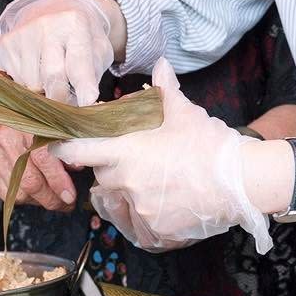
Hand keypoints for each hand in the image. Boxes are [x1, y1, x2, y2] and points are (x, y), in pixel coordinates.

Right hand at [0, 0, 113, 104]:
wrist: (57, 8)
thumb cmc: (82, 34)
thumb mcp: (99, 47)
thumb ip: (94, 73)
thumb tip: (86, 103)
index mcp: (75, 22)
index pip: (79, 61)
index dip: (85, 86)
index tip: (89, 102)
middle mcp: (46, 24)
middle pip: (52, 76)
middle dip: (62, 98)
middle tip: (70, 104)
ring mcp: (22, 33)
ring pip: (32, 83)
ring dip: (44, 89)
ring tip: (53, 73)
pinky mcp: (5, 43)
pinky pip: (15, 79)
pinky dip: (28, 82)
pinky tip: (37, 66)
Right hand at [0, 124, 76, 211]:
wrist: (4, 113)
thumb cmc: (37, 118)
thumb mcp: (56, 123)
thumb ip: (67, 143)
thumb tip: (78, 167)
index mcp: (29, 125)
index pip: (43, 158)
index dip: (58, 180)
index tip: (71, 196)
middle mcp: (8, 141)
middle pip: (29, 181)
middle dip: (51, 199)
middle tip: (67, 204)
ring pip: (19, 192)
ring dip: (40, 201)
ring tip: (55, 199)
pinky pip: (7, 194)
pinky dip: (26, 199)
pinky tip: (37, 195)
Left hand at [51, 58, 270, 253]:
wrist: (240, 180)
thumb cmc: (208, 143)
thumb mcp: (184, 111)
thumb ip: (166, 89)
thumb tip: (161, 64)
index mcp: (127, 152)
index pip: (80, 151)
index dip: (66, 147)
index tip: (55, 144)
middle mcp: (126, 184)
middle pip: (102, 177)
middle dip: (111, 168)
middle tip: (134, 158)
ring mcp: (138, 211)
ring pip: (118, 202)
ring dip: (126, 192)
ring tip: (152, 180)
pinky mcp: (154, 232)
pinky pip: (138, 225)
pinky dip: (145, 215)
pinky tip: (165, 201)